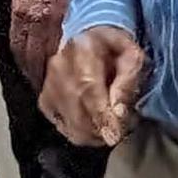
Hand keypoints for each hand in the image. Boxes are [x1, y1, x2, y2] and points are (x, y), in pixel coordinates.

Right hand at [41, 25, 148, 148]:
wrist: (87, 42)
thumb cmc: (114, 50)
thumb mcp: (132, 55)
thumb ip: (128, 81)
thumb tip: (118, 112)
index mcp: (82, 49)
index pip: (88, 88)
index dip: (101, 116)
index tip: (114, 136)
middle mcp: (58, 66)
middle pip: (77, 110)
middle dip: (102, 129)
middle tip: (123, 130)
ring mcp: (48, 85)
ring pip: (70, 124)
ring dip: (95, 134)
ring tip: (112, 125)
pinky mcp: (45, 101)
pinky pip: (63, 128)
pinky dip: (83, 133)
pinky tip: (96, 124)